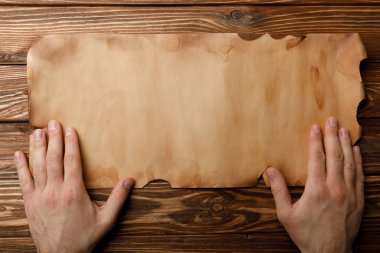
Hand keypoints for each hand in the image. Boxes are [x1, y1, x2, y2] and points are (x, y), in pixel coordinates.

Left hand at [14, 120, 134, 252]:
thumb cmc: (84, 238)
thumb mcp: (106, 220)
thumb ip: (118, 199)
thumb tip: (130, 180)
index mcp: (74, 193)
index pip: (71, 161)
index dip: (70, 143)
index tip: (70, 129)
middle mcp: (55, 191)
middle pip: (53, 159)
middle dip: (54, 139)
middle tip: (53, 122)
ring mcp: (40, 197)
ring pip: (37, 166)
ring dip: (37, 147)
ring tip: (38, 132)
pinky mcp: (30, 203)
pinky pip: (23, 181)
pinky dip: (20, 166)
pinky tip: (18, 154)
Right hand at [265, 117, 363, 252]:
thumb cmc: (305, 234)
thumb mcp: (285, 214)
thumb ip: (278, 191)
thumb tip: (270, 171)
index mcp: (316, 190)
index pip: (316, 158)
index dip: (315, 141)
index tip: (315, 127)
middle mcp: (335, 188)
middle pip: (334, 156)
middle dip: (332, 136)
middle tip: (332, 120)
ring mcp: (349, 194)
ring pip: (349, 163)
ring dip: (346, 145)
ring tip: (344, 130)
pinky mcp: (358, 200)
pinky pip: (359, 176)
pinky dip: (358, 162)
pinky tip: (356, 151)